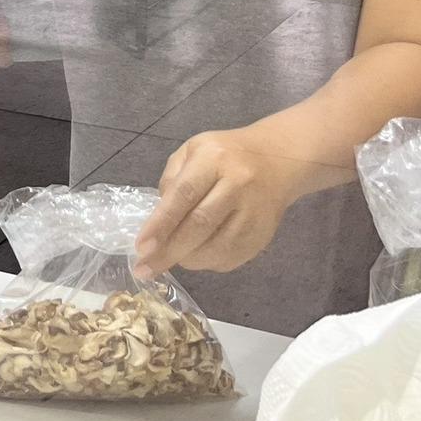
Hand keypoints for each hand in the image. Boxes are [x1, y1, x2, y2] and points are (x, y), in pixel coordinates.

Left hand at [133, 128, 299, 277]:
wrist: (278, 160)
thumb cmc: (226, 154)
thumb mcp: (193, 150)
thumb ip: (172, 180)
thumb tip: (158, 219)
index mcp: (214, 158)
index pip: (184, 194)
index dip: (160, 224)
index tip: (141, 247)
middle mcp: (237, 184)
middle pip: (200, 225)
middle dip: (168, 251)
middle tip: (145, 269)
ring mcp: (254, 212)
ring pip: (217, 247)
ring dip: (188, 260)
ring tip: (170, 260)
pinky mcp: (263, 234)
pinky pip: (231, 257)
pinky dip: (208, 263)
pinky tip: (197, 256)